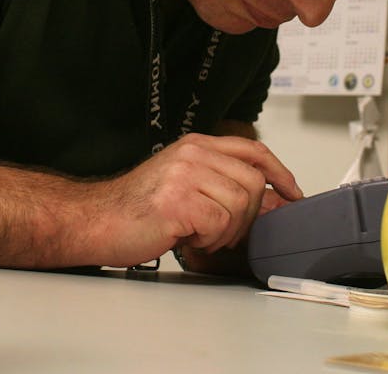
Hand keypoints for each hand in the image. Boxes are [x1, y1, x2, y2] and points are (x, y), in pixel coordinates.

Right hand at [87, 133, 302, 267]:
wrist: (95, 221)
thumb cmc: (136, 209)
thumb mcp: (185, 185)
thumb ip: (223, 185)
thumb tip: (270, 201)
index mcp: (196, 146)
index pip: (253, 150)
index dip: (280, 172)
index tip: (292, 193)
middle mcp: (193, 154)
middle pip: (253, 183)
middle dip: (247, 217)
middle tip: (222, 231)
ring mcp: (185, 175)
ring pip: (240, 205)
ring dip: (226, 231)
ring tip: (199, 234)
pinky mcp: (177, 201)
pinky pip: (219, 224)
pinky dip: (209, 240)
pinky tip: (187, 238)